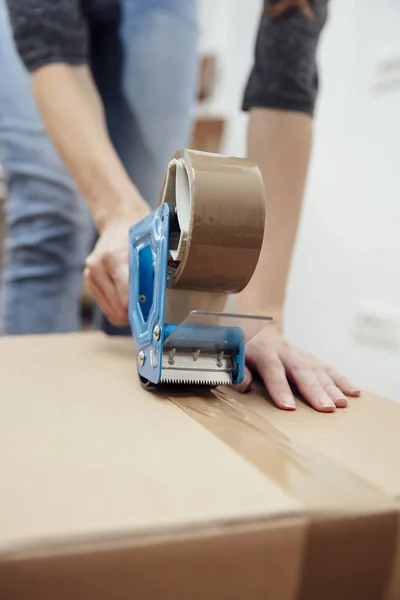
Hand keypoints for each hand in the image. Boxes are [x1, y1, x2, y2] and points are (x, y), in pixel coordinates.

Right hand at [84, 205, 149, 325]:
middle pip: (118, 307)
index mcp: (114, 256)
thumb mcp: (152, 246)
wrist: (118, 220)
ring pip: (110, 311)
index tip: (151, 320)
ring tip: (141, 309)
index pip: (126, 294)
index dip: (139, 310)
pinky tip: (129, 302)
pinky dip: (118, 308)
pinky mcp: (89, 281)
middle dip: (135, 314)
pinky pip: (105, 306)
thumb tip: (158, 300)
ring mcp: (91, 274)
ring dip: (126, 313)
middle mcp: (98, 266)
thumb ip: (153, 272)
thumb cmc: (138, 233)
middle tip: (150, 317)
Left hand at [236, 323, 359, 411]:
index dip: (280, 388)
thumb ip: (237, 371)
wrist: (253, 326)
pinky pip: (327, 368)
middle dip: (315, 390)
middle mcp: (285, 351)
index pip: (273, 369)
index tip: (288, 407)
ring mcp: (299, 353)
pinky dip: (341, 379)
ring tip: (342, 403)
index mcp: (263, 351)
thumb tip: (244, 385)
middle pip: (302, 370)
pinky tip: (354, 391)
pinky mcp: (309, 357)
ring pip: (317, 369)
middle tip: (326, 408)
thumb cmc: (240, 348)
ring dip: (332, 387)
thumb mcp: (231, 356)